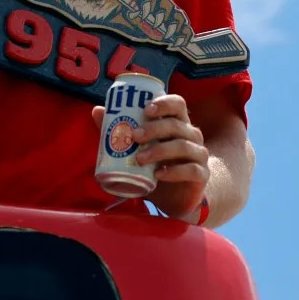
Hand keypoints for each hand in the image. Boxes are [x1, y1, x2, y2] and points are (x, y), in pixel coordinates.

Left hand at [92, 94, 209, 217]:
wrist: (176, 196)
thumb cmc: (156, 164)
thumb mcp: (138, 147)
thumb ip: (119, 129)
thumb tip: (97, 111)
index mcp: (177, 122)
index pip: (177, 103)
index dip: (163, 103)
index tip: (146, 109)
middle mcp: (191, 134)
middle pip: (176, 125)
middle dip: (154, 128)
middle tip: (134, 136)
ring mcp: (198, 154)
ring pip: (183, 146)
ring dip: (159, 150)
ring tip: (140, 158)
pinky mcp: (201, 174)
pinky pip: (191, 169)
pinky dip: (174, 171)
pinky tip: (159, 174)